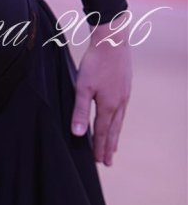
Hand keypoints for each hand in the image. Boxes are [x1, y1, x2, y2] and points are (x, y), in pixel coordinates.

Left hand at [70, 28, 132, 165]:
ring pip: (119, 120)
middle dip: (109, 147)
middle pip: (113, 130)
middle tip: (108, 162)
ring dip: (115, 135)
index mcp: (108, 106)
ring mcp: (124, 95)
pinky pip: (122, 110)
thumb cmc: (95, 64)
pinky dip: (119, 120)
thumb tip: (79, 134)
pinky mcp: (126, 86)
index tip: (99, 161)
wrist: (112, 41)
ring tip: (114, 147)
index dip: (100, 148)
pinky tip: (117, 119)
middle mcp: (119, 103)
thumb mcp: (82, 88)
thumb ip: (80, 112)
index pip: (102, 132)